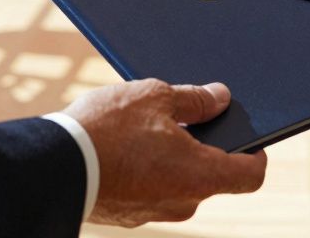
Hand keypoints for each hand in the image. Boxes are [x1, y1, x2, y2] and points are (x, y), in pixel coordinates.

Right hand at [64, 80, 266, 226]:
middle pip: (212, 173)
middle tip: (184, 114)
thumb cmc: (107, 129)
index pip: (251, 174)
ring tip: (146, 124)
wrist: (53, 165)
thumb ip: (195, 99)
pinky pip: (153, 187)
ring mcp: (155, 212)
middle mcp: (184, 201)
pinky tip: (126, 143)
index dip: (256, 152)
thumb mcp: (156, 96)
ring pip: (179, 179)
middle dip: (204, 144)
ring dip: (173, 154)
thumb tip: (220, 98)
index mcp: (201, 175)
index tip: (249, 134)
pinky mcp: (129, 213)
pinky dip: (149, 167)